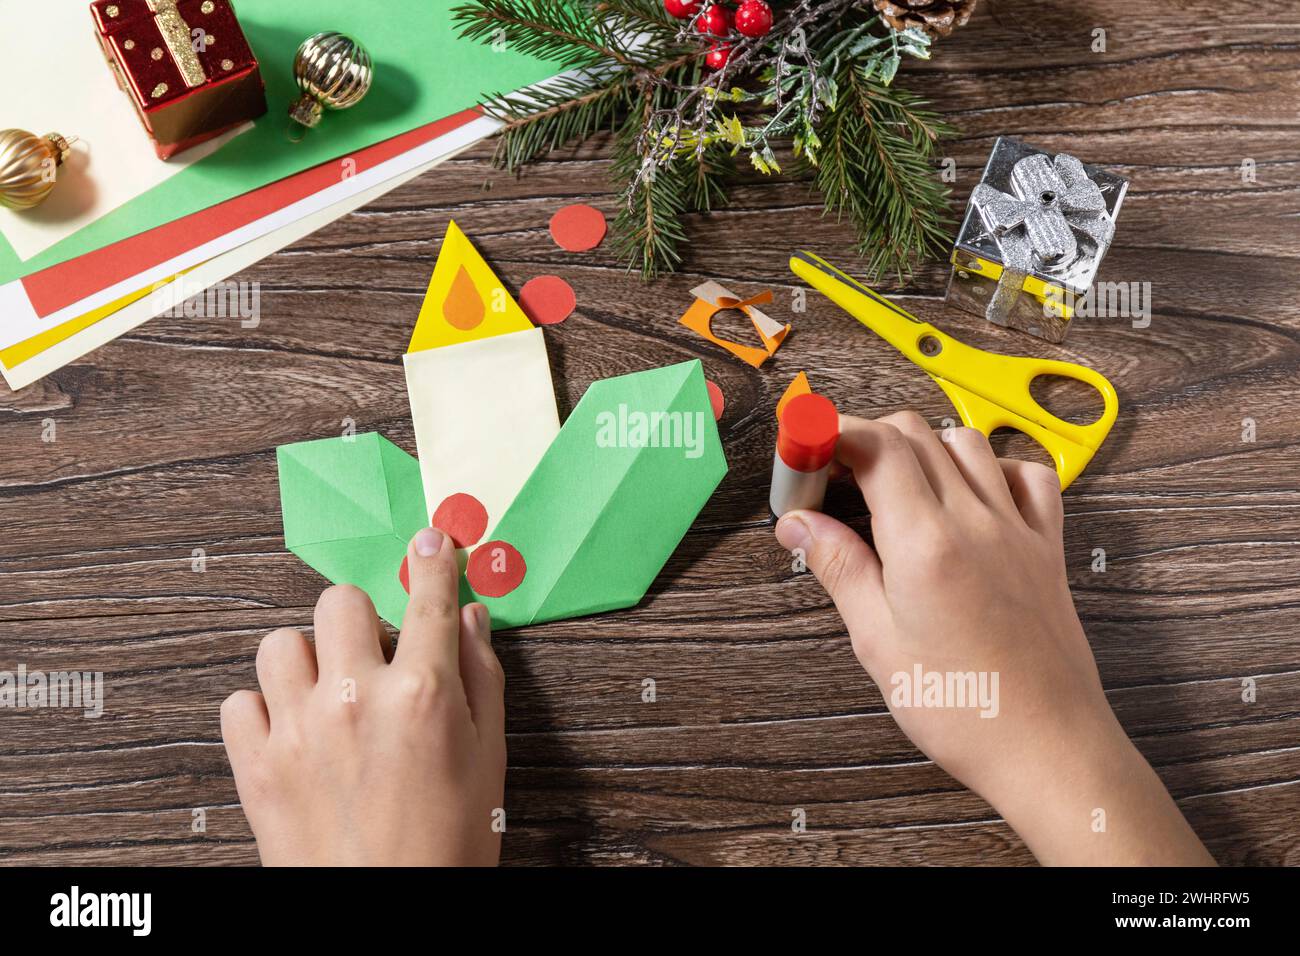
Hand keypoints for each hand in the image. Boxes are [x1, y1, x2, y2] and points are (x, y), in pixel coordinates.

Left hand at [221, 527, 505, 865]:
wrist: (387, 915)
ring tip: (326, 693)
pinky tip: (293, 732)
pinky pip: (239, 702)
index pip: (428, 599)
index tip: (428, 544)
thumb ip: (482, 680)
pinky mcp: (256, 767)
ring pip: (280, 644)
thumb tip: (471, 620)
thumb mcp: (489, 760)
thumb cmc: (447, 848)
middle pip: (339, 600)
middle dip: (360, 617)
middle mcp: (354, 699)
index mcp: (423, 694)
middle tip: (372, 650)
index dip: (432, 561)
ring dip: (307, 658)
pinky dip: (263, 710)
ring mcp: (299, 730)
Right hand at [775, 412, 1212, 865]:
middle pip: (915, 433)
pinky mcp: (1046, 548)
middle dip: (864, 438)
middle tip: (831, 479)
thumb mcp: (878, 641)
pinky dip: (992, 467)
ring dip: (921, 446)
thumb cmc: (962, 708)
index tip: (803, 445)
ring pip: (966, 442)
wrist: (1047, 748)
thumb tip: (799, 523)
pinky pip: (1026, 476)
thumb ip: (839, 567)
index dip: (832, 432)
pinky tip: (968, 495)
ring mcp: (1017, 530)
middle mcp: (975, 521)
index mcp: (926, 543)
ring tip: (891, 488)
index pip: (877, 445)